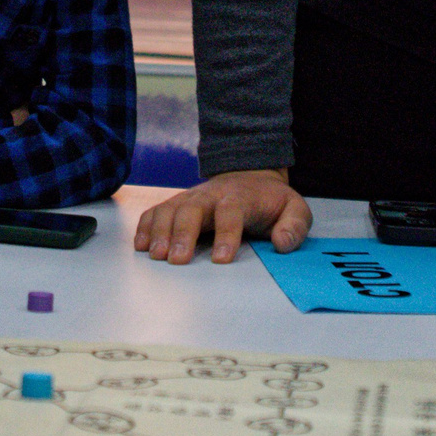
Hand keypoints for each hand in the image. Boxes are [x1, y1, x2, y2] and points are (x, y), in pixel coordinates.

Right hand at [132, 171, 309, 264]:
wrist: (250, 175)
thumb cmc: (271, 201)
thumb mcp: (295, 209)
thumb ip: (294, 226)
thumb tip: (282, 243)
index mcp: (241, 197)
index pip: (231, 211)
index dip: (226, 233)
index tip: (221, 259)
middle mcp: (212, 195)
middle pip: (193, 208)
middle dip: (183, 233)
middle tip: (176, 259)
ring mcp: (192, 198)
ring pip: (171, 208)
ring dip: (161, 231)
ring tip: (156, 255)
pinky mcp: (178, 203)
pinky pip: (157, 210)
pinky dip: (146, 225)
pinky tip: (140, 245)